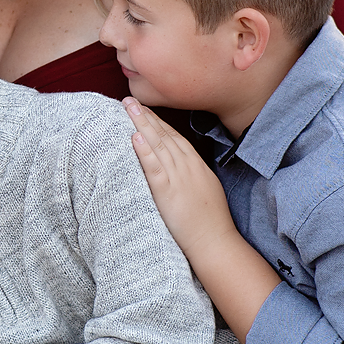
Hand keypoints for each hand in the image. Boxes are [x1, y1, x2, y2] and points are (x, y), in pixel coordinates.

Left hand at [124, 99, 279, 342]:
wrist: (215, 242)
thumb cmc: (210, 224)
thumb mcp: (206, 192)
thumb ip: (193, 178)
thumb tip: (181, 171)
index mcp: (197, 167)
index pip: (176, 139)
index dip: (159, 123)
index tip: (145, 110)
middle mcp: (188, 168)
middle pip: (165, 136)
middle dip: (147, 116)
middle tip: (130, 100)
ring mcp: (179, 178)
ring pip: (158, 145)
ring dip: (142, 125)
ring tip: (128, 108)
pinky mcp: (168, 192)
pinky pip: (154, 167)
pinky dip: (144, 150)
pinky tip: (135, 136)